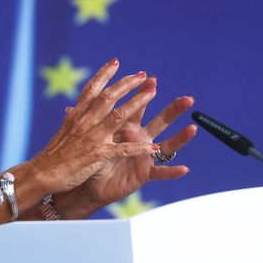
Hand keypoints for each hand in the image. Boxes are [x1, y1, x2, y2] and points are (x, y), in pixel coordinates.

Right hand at [28, 58, 160, 195]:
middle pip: (109, 96)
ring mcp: (93, 137)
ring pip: (119, 115)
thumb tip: (71, 109)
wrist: (42, 173)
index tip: (116, 61)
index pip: (91, 88)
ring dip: (137, 102)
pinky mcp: (99, 155)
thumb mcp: (62, 131)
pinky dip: (140, 148)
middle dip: (127, 83)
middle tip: (142, 74)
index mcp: (77, 114)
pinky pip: (123, 149)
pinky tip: (154, 147)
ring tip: (152, 93)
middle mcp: (85, 121)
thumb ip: (71, 119)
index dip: (104, 74)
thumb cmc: (53, 154)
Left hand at [73, 76, 197, 209]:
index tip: (151, 77)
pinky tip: (185, 169)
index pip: (137, 107)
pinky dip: (172, 171)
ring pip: (166, 145)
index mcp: (126, 129)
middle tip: (188, 99)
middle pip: (160, 122)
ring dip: (181, 137)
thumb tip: (68, 107)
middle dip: (173, 110)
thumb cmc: (90, 160)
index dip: (143, 93)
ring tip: (193, 128)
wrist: (88, 185)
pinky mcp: (143, 173)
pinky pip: (159, 172)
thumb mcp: (88, 139)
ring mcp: (144, 156)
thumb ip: (84, 124)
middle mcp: (140, 140)